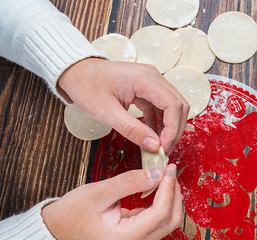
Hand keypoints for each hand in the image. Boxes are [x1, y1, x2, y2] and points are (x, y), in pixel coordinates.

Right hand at [41, 164, 182, 239]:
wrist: (59, 228)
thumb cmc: (74, 211)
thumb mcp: (99, 192)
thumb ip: (130, 182)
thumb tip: (158, 172)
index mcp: (124, 238)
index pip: (160, 214)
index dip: (168, 189)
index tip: (168, 168)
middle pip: (170, 221)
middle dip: (174, 194)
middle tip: (169, 169)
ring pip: (168, 222)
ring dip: (171, 198)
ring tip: (166, 175)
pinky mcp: (137, 236)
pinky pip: (159, 221)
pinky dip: (163, 203)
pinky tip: (159, 186)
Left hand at [57, 58, 189, 152]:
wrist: (76, 71)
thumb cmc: (87, 86)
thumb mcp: (106, 112)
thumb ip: (132, 129)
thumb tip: (154, 146)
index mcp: (145, 79)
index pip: (173, 105)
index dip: (173, 129)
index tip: (163, 148)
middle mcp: (154, 77)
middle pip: (179, 105)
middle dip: (175, 130)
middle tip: (164, 150)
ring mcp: (152, 82)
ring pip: (173, 107)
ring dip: (170, 127)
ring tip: (159, 146)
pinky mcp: (147, 89)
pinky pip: (162, 107)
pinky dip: (161, 123)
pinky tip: (151, 137)